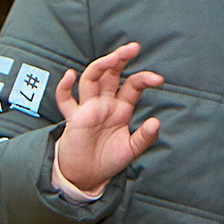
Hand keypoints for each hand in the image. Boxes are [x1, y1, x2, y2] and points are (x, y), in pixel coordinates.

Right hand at [54, 42, 163, 191]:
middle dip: (120, 59)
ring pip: (90, 80)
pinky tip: (70, 76)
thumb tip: (156, 122)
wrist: (87, 176)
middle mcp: (105, 104)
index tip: (159, 80)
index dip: (145, 79)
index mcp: (121, 108)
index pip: (133, 85)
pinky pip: (65, 100)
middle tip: (133, 48)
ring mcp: (88, 109)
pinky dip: (64, 88)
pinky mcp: (73, 119)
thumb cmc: (108, 159)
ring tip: (113, 57)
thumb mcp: (131, 149)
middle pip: (111, 74)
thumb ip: (145, 137)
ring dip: (100, 66)